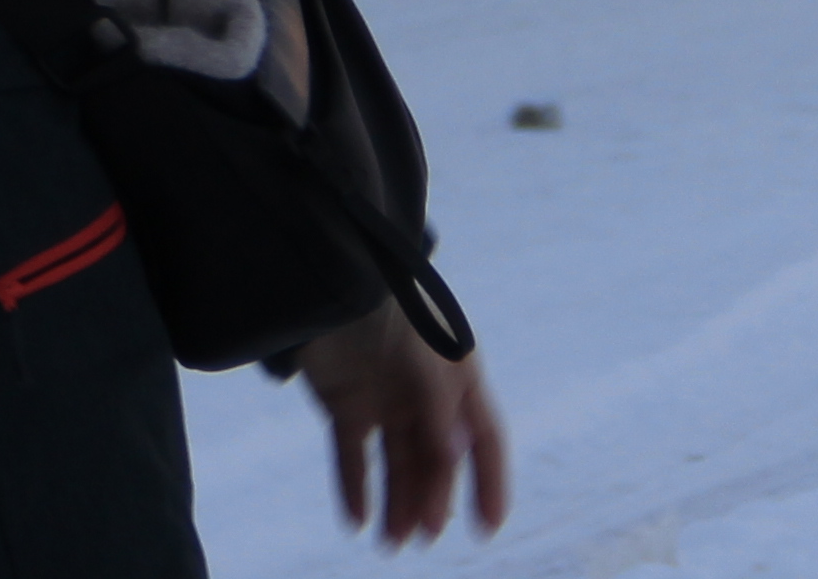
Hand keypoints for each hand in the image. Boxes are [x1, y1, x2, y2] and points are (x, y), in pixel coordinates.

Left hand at [299, 299, 509, 545]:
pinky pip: (353, 454)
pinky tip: (357, 521)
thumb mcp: (427, 356)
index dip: (489, 482)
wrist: (328, 275)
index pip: (485, 439)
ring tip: (391, 542)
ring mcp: (386, 400)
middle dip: (433, 499)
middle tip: (423, 534)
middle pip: (437, 460)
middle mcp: (426, 396)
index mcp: (460, 380)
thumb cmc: (390, 307)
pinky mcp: (345, 403)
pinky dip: (355, 487)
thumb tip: (454, 458)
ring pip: (397, 464)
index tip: (487, 526)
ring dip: (397, 503)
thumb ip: (441, 407)